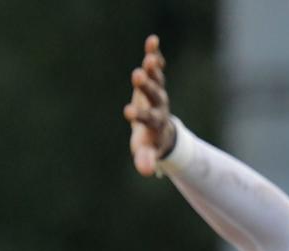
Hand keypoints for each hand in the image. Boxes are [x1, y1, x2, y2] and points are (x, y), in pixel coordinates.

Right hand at [124, 34, 176, 175]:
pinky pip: (156, 66)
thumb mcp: (145, 152)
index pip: (148, 120)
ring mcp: (158, 92)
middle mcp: (159, 106)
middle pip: (154, 95)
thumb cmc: (149, 142)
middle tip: (137, 76)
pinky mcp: (155, 80)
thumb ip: (146, 160)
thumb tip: (147, 171)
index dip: (139, 116)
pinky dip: (154, 54)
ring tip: (148, 58)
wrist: (160, 129)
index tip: (127, 112)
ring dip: (152, 68)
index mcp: (155, 124)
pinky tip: (153, 41)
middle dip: (146, 86)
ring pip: (157, 79)